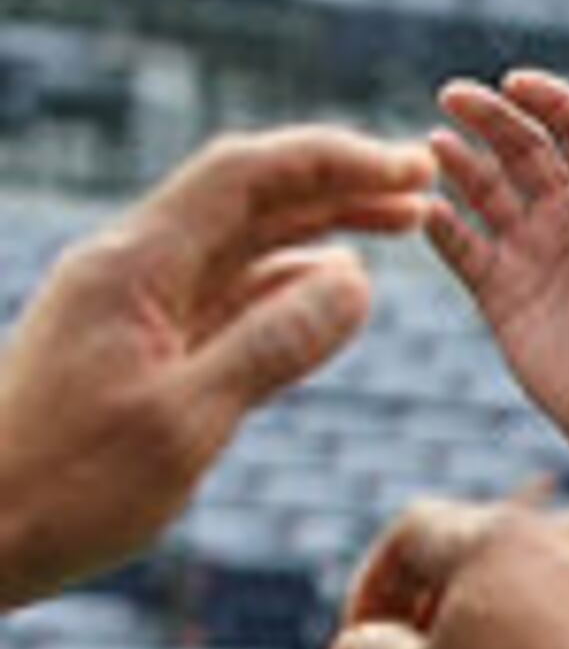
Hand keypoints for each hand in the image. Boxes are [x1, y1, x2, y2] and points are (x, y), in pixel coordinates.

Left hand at [0, 125, 433, 609]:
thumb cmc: (64, 487)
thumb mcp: (185, 421)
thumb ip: (274, 346)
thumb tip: (357, 279)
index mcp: (134, 268)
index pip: (243, 178)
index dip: (332, 162)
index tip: (410, 171)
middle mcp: (132, 272)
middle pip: (246, 200)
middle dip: (336, 184)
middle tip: (423, 188)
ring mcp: (135, 309)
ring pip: (241, 246)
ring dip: (321, 228)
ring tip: (400, 228)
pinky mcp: (141, 349)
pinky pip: (226, 296)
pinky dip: (287, 283)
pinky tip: (332, 291)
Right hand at [425, 70, 568, 458]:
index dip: (549, 100)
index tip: (514, 83)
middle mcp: (566, 221)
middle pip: (522, 150)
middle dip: (489, 118)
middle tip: (452, 96)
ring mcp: (528, 253)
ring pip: (484, 191)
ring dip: (459, 163)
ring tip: (435, 146)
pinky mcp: (497, 291)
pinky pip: (457, 246)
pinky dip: (438, 224)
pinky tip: (425, 209)